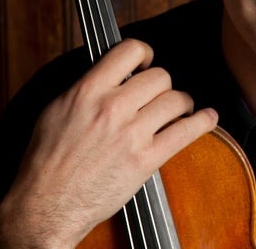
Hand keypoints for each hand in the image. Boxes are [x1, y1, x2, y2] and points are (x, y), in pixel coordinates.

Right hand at [0, 39, 218, 247]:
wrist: (47, 205)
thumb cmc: (47, 160)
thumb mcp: (57, 109)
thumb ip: (88, 87)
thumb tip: (112, 72)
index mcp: (88, 91)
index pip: (130, 50)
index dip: (144, 53)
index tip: (146, 62)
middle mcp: (112, 108)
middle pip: (160, 76)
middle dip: (163, 84)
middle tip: (160, 95)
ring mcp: (131, 134)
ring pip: (176, 99)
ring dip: (182, 102)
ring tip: (179, 109)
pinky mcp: (146, 160)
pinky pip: (186, 132)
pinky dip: (203, 121)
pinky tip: (208, 117)